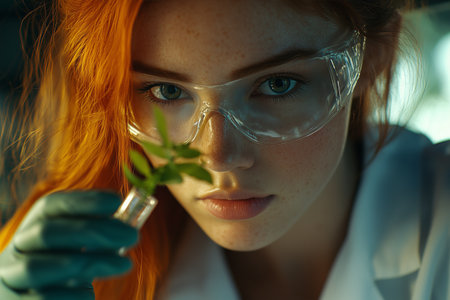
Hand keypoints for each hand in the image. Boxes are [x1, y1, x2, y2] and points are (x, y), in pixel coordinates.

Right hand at [0, 190, 137, 298]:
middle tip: (134, 235)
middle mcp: (16, 247)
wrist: (37, 299)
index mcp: (33, 225)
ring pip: (37, 267)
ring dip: (88, 263)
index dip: (84, 201)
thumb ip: (97, 232)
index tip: (117, 202)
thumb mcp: (80, 246)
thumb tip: (128, 225)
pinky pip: (42, 298)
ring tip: (125, 264)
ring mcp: (9, 277)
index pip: (51, 205)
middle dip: (94, 231)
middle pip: (47, 232)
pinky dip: (71, 295)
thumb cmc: (67, 268)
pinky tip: (90, 293)